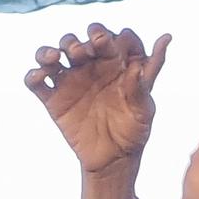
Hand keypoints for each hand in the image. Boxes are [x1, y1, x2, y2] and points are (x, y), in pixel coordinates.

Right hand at [25, 23, 169, 174]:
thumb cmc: (135, 132)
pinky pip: (35, 82)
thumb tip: (164, 39)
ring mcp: (70, 81)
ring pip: (52, 54)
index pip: (113, 40)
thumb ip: (146, 78)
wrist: (114, 161)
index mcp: (116, 66)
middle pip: (80, 42)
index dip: (113, 37)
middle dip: (80, 41)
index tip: (112, 44)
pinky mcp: (53, 99)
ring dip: (50, 51)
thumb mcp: (145, 108)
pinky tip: (41, 76)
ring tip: (55, 57)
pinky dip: (33, 74)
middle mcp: (91, 68)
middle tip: (85, 51)